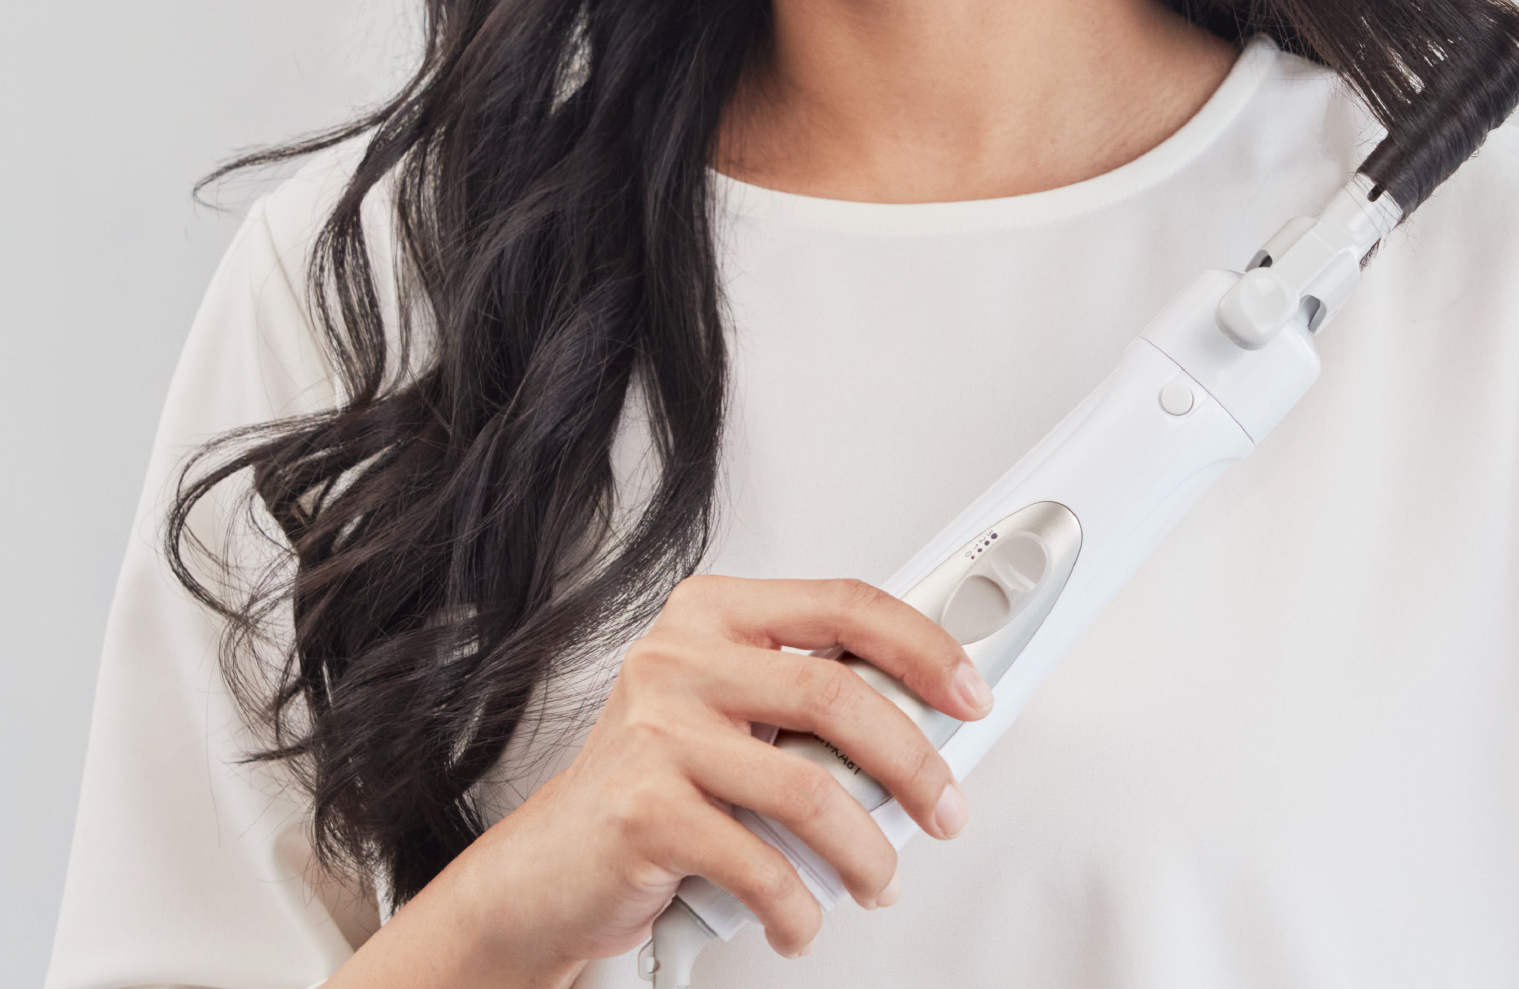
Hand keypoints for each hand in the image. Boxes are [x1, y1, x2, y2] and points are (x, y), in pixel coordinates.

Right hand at [341, 575, 991, 986]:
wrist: (543, 873)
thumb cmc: (652, 788)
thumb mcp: (730, 715)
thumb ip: (806, 698)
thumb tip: (929, 713)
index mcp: (714, 612)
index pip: (843, 604)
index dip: (923, 644)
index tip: (971, 692)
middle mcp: (681, 656)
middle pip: (838, 693)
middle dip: (914, 761)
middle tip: (945, 808)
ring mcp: (657, 730)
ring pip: (810, 787)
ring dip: (867, 850)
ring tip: (877, 881)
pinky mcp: (642, 809)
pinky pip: (761, 861)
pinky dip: (800, 905)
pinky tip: (804, 919)